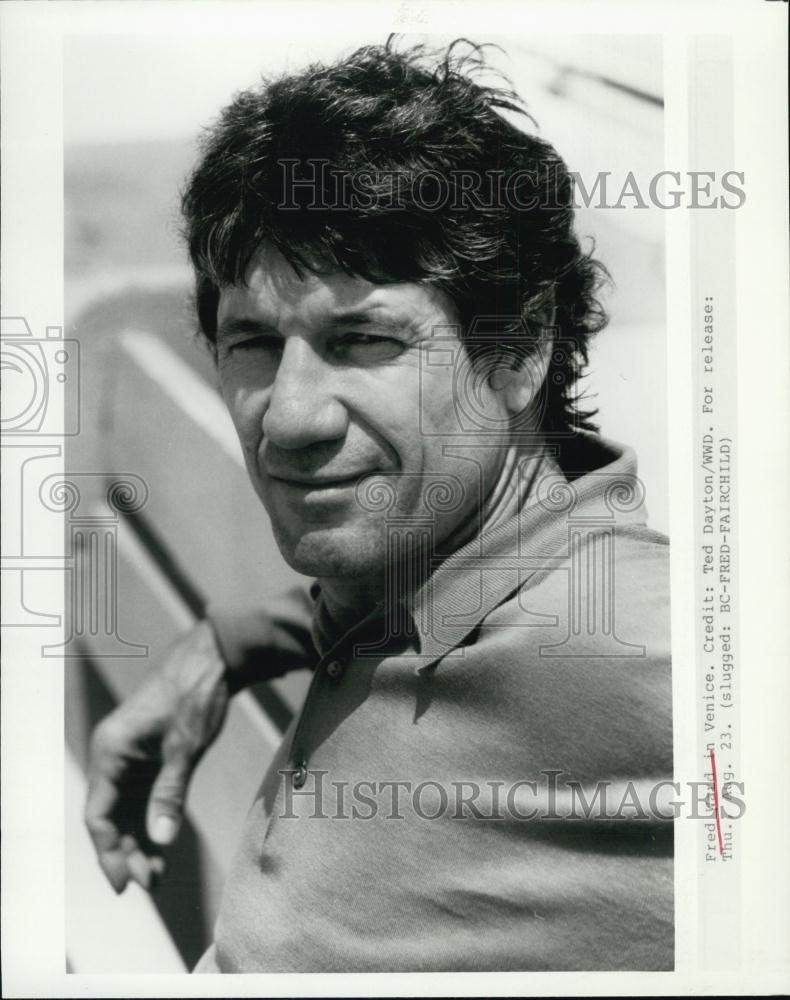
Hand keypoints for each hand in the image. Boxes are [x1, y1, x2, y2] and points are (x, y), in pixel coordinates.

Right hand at [84, 620, 229, 892]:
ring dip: (138, 841)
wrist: (216, 656)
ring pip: (126, 809)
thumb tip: (159, 840)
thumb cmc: (196, 693)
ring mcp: (131, 754)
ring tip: (157, 876)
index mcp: (111, 750)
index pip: (98, 814)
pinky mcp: (150, 754)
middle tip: (150, 885)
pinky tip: (163, 846)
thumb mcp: (185, 747)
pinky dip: (152, 820)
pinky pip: (142, 796)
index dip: (109, 853)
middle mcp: (113, 754)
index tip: (126, 885)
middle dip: (126, 852)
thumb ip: (170, 793)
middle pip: (110, 816)